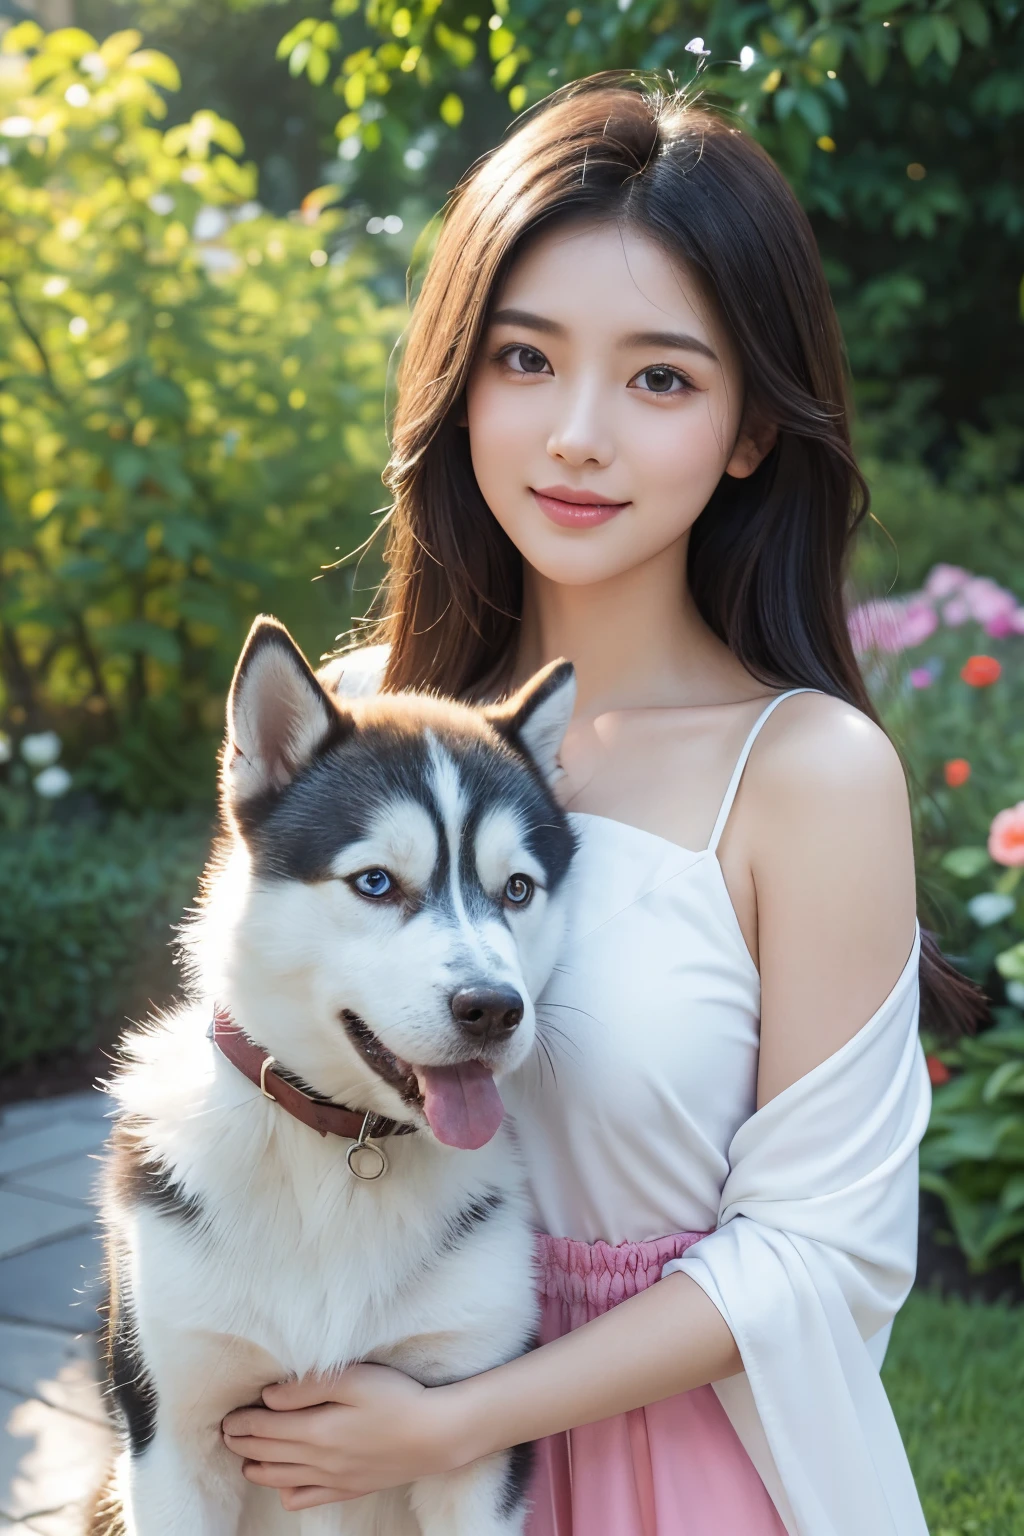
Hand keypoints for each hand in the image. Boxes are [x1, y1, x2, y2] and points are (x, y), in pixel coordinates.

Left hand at [221, 1363, 462, 1511]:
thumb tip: (269, 1397)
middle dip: (242, 1444)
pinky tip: (283, 1486)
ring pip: (282, 1479)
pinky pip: (307, 1499)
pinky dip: (287, 1493)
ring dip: (257, 1469)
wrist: (435, 1436)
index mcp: (316, 1430)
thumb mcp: (355, 1378)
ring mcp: (333, 1479)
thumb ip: (308, 1386)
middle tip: (226, 1435)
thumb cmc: (397, 1398)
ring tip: (244, 1460)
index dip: (242, 1423)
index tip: (226, 1417)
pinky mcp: (349, 1489)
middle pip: (268, 1454)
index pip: (265, 1429)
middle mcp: (318, 1460)